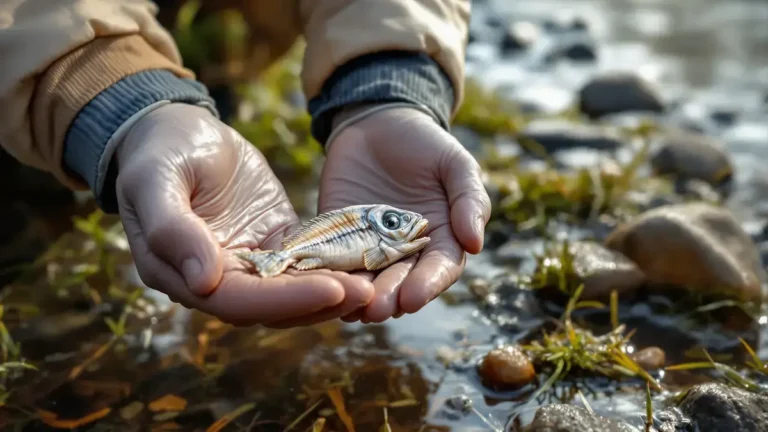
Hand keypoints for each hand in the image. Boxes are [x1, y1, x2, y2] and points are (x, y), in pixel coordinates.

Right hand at [114, 103, 373, 325]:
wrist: (174, 127)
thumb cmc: (157, 151)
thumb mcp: (155, 179)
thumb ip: (172, 228)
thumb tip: (203, 280)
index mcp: (179, 272)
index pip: (237, 299)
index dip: (285, 300)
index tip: (331, 290)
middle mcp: (215, 278)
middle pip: (272, 304)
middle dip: (319, 300)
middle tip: (368, 292)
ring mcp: (246, 261)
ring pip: (292, 289)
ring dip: (331, 291)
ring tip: (373, 284)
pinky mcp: (272, 242)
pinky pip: (304, 261)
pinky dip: (332, 265)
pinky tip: (364, 262)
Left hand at [319, 107, 491, 322]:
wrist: (377, 122)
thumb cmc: (425, 144)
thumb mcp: (455, 164)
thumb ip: (468, 200)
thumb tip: (476, 243)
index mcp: (441, 240)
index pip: (439, 270)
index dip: (428, 285)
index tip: (415, 299)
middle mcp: (406, 253)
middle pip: (400, 282)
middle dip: (389, 297)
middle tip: (376, 311)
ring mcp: (370, 247)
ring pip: (366, 278)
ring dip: (358, 295)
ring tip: (350, 307)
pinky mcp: (337, 238)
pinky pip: (333, 259)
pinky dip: (328, 273)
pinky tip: (319, 284)